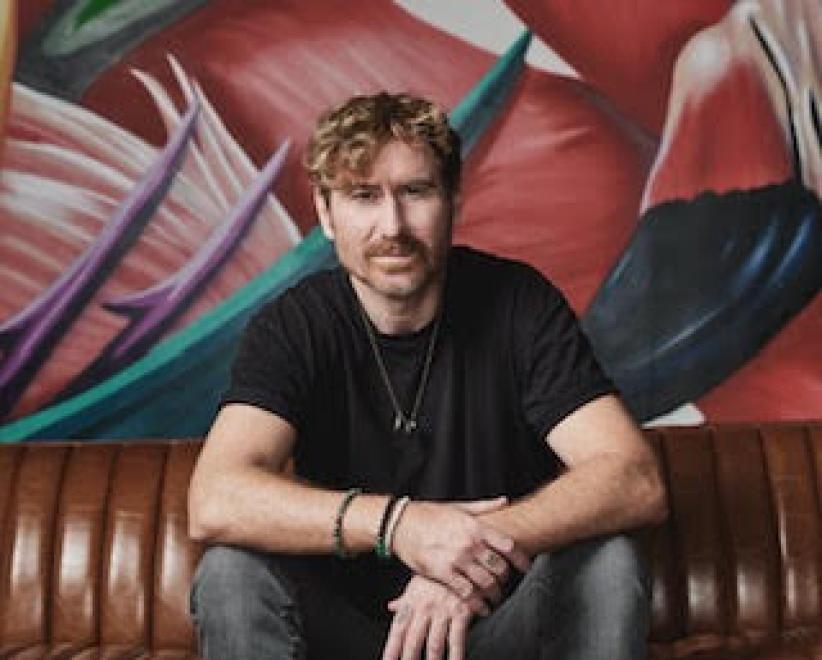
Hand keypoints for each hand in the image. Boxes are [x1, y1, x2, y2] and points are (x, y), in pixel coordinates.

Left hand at [381, 574, 485, 659]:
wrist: (463, 556)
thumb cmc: (440, 571)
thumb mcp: (419, 581)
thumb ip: (405, 599)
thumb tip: (391, 606)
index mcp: (413, 602)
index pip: (398, 630)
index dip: (391, 649)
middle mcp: (425, 608)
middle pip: (413, 640)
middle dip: (408, 659)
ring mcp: (443, 611)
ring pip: (433, 644)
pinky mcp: (461, 612)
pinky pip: (457, 639)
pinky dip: (456, 655)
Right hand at [391, 497, 529, 603]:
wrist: (401, 523)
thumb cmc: (430, 514)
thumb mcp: (459, 507)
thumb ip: (484, 506)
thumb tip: (505, 501)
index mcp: (475, 526)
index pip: (508, 545)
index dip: (521, 559)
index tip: (526, 568)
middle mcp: (469, 543)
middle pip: (499, 567)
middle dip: (506, 579)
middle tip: (506, 584)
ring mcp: (456, 558)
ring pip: (486, 582)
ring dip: (494, 594)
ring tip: (496, 599)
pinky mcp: (442, 572)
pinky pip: (466, 592)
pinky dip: (477, 603)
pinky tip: (481, 607)